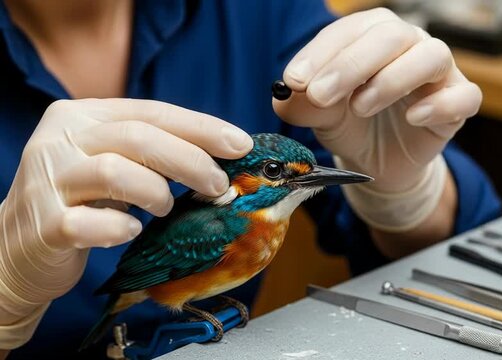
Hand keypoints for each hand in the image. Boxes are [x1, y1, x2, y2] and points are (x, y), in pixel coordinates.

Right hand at [0, 99, 251, 347]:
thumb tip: (222, 159)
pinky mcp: (42, 224)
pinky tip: (131, 231)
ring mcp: (46, 181)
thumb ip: (153, 154)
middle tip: (219, 185)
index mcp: (82, 117)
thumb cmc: (80, 201)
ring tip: (166, 208)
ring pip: (115, 171)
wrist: (17, 247)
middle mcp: (60, 139)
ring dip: (156, 192)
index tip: (241, 145)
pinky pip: (88, 222)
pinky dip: (119, 227)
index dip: (201, 127)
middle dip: (191, 161)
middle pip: (139, 137)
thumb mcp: (113, 164)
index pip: (152, 112)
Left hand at [274, 8, 479, 230]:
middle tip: (321, 95)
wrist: (378, 162)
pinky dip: (440, 105)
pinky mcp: (458, 103)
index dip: (321, 53)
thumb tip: (286, 95)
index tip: (295, 81)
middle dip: (351, 65)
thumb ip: (302, 103)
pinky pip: (464, 95)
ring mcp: (439, 71)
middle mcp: (409, 44)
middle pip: (391, 35)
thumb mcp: (320, 115)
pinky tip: (412, 118)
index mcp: (371, 35)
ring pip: (431, 56)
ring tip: (361, 107)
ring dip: (392, 80)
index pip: (350, 30)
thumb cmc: (351, 125)